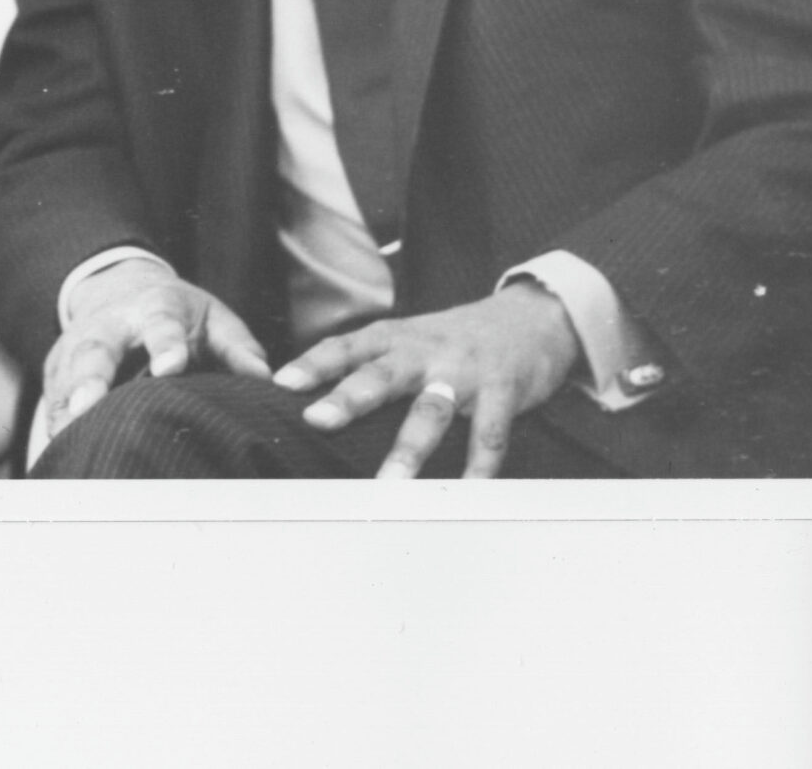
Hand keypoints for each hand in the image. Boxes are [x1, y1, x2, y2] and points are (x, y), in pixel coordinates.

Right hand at [41, 261, 269, 442]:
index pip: (160, 323)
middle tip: (87, 406)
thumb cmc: (178, 316)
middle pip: (96, 348)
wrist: (119, 289)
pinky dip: (54, 422)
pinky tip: (58, 448)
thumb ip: (237, 346)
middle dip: (91, 376)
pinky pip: (52, 396)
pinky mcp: (57, 367)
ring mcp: (76, 344)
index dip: (165, 344)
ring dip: (65, 406)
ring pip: (66, 373)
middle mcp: (109, 324)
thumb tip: (264, 378)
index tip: (172, 367)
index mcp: (154, 307)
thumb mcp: (212, 318)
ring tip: (67, 438)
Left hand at [272, 284, 583, 479]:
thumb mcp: (408, 339)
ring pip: (431, 411)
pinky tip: (467, 493)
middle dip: (348, 398)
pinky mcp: (503, 390)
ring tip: (389, 485)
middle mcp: (424, 351)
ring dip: (409, 449)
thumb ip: (368, 364)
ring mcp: (464, 372)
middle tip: (317, 421)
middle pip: (381, 374)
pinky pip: (490, 433)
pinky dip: (479, 466)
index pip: (346, 346)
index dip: (313, 363)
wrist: (530, 317)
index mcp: (395, 337)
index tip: (281, 383)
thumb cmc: (453, 339)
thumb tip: (312, 396)